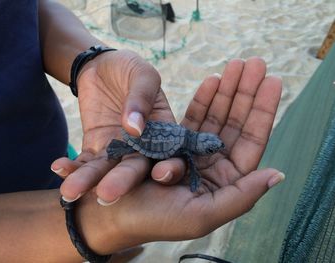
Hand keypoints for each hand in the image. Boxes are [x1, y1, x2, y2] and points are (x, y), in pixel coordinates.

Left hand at [52, 49, 176, 201]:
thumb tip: (135, 128)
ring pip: (106, 170)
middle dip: (121, 182)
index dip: (171, 168)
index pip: (171, 154)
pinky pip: (84, 162)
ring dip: (89, 182)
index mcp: (164, 131)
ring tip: (70, 192)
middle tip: (106, 195)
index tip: (161, 176)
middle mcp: (143, 148)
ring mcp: (117, 150)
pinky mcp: (95, 148)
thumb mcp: (141, 74)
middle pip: (135, 169)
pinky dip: (72, 168)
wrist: (101, 67)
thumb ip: (141, 98)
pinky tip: (59, 168)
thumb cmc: (129, 69)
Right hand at [78, 57, 283, 253]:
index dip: (263, 112)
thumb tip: (277, 174)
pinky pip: (193, 117)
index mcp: (224, 182)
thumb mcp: (202, 216)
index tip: (273, 82)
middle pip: (236, 124)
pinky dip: (203, 99)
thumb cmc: (156, 219)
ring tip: (237, 64)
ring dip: (227, 90)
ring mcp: (194, 151)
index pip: (250, 142)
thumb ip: (241, 197)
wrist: (112, 214)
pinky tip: (212, 80)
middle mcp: (212, 165)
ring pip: (216, 116)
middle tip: (256, 62)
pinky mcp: (173, 142)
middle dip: (246, 93)